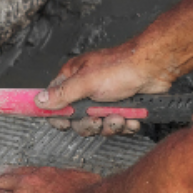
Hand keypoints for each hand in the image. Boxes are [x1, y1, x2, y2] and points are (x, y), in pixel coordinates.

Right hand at [35, 44, 173, 136]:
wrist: (154, 69)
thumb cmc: (122, 67)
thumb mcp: (86, 82)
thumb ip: (61, 94)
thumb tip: (38, 100)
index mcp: (73, 78)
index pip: (55, 102)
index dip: (59, 116)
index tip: (66, 123)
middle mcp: (87, 89)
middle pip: (77, 120)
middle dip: (90, 124)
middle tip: (98, 119)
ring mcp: (104, 99)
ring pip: (98, 125)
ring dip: (110, 125)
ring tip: (119, 117)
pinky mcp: (121, 108)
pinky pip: (116, 125)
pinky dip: (125, 125)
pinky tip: (131, 118)